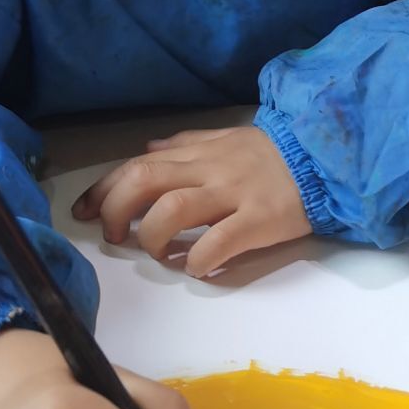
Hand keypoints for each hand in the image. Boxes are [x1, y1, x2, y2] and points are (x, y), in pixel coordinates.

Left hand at [74, 126, 310, 277]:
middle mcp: (209, 170)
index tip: (83, 212)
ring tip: (156, 253)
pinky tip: (194, 269)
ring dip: (152, 236)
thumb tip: (145, 151)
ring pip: (174, 209)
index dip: (104, 189)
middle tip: (114, 237)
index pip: (138, 165)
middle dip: (116, 210)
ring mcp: (234, 194)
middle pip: (145, 181)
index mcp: (198, 152)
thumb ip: (184, 145)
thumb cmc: (272, 155)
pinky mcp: (259, 220)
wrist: (325, 158)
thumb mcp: (225, 139)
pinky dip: (198, 259)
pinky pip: (219, 242)